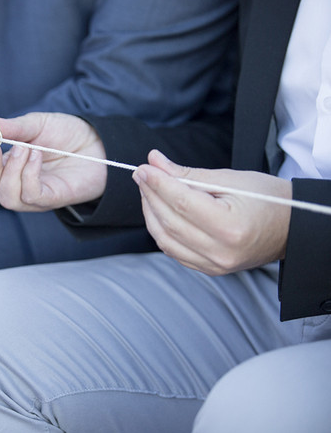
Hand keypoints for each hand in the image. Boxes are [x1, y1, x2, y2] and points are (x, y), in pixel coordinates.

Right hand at [0, 113, 106, 211]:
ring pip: (6, 196)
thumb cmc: (67, 135)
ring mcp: (34, 194)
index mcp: (9, 166)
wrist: (99, 143)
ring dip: (10, 170)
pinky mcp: (51, 199)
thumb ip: (12, 127)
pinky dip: (28, 175)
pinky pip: (30, 196)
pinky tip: (37, 156)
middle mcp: (18, 183)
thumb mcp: (37, 124)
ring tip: (25, 148)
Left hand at [133, 150, 291, 274]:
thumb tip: (155, 163)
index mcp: (230, 228)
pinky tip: (159, 211)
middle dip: (150, 195)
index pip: (181, 203)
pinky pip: (173, 250)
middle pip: (169, 221)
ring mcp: (214, 265)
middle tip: (142, 174)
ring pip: (165, 239)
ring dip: (150, 213)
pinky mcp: (209, 269)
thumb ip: (189, 174)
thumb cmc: (268, 200)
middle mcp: (220, 252)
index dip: (157, 184)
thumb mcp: (231, 179)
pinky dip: (161, 230)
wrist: (291, 228)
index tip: (143, 168)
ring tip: (149, 190)